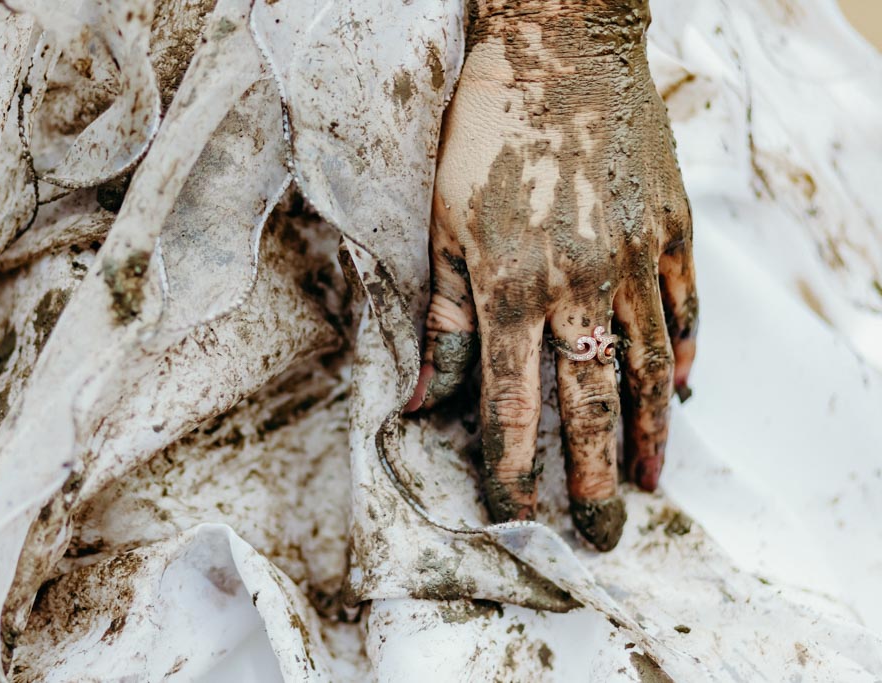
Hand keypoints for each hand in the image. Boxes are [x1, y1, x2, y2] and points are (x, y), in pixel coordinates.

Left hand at [405, 1, 696, 550]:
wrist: (559, 51)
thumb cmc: (483, 136)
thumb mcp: (441, 228)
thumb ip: (438, 322)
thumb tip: (420, 403)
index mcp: (510, 291)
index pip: (511, 408)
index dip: (513, 470)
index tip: (518, 516)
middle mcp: (578, 289)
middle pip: (589, 405)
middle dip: (591, 478)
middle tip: (602, 533)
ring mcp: (634, 261)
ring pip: (649, 369)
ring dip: (651, 433)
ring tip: (652, 481)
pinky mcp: (670, 231)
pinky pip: (684, 309)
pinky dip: (685, 356)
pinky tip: (685, 390)